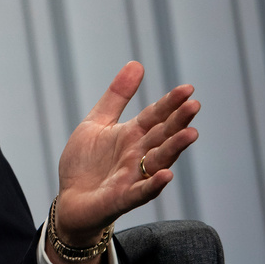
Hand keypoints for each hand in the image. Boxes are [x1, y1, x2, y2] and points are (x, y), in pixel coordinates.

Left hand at [54, 61, 198, 249]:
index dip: (170, 103)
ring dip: (174, 149)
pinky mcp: (122, 198)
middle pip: (162, 136)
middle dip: (177, 122)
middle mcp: (138, 155)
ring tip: (190, 134)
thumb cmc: (85, 162)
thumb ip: (117, 97)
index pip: (155, 116)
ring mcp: (133, 177)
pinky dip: (153, 184)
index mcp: (132, 135)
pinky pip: (141, 191)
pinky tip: (166, 174)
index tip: (188, 89)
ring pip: (159, 161)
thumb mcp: (97, 123)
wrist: (70, 199)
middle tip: (194, 106)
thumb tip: (136, 64)